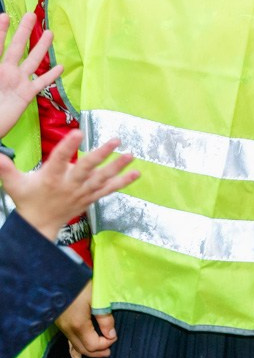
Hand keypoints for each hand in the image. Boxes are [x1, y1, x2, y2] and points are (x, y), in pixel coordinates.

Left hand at [0, 12, 61, 137]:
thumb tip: (13, 63)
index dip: (0, 31)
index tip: (5, 15)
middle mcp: (5, 72)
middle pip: (16, 48)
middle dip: (22, 31)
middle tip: (30, 15)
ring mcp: (17, 83)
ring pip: (32, 61)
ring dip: (41, 47)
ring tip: (48, 33)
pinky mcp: (26, 95)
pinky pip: (41, 82)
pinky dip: (50, 75)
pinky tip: (59, 67)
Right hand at [1, 131, 136, 240]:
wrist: (40, 225)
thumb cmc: (28, 200)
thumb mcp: (14, 184)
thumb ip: (5, 169)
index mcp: (51, 178)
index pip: (59, 159)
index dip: (68, 146)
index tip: (78, 132)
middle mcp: (69, 184)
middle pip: (86, 168)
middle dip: (101, 154)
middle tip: (115, 141)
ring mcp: (83, 192)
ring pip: (102, 178)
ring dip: (118, 167)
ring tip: (131, 155)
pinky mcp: (91, 197)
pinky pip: (109, 189)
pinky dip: (123, 182)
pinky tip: (136, 173)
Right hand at [55, 283, 116, 357]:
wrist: (57, 276)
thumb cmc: (80, 286)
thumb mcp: (97, 299)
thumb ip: (105, 318)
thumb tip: (111, 335)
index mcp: (78, 326)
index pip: (92, 345)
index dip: (105, 344)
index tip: (115, 337)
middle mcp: (67, 329)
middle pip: (82, 349)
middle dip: (96, 352)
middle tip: (108, 351)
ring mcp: (61, 326)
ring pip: (75, 345)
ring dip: (88, 348)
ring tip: (101, 347)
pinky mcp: (59, 321)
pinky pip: (71, 338)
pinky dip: (81, 342)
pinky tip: (88, 337)